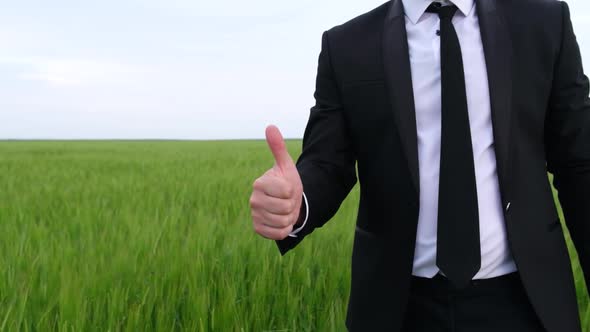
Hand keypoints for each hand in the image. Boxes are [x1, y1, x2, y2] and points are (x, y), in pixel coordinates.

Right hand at [250, 125, 303, 239]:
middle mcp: (253, 200)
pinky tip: (281, 221)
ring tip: (285, 210)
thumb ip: (278, 147)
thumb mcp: (285, 165)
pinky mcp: (258, 229)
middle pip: (286, 207)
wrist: (285, 202)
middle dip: (292, 205)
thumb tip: (270, 126)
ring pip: (283, 221)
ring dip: (289, 217)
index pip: (286, 191)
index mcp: (259, 183)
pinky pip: (279, 233)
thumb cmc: (286, 182)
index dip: (292, 190)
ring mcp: (254, 215)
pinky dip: (285, 229)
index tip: (287, 188)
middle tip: (287, 200)